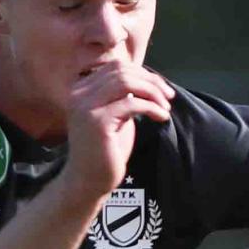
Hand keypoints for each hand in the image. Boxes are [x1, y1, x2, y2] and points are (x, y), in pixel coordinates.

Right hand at [64, 56, 173, 201]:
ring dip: (152, 92)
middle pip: (122, 71)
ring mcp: (86, 106)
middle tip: (169, 97)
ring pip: (126, 82)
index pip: (116, 67)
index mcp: (81, 88)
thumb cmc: (106, 151)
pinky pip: (131, 104)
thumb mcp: (115, 116)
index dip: (143, 74)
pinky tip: (162, 117)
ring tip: (166, 107)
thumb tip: (148, 80)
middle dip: (151, 81)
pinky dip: (152, 107)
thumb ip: (123, 96)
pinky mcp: (97, 122)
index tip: (162, 89)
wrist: (88, 181)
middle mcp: (79, 93)